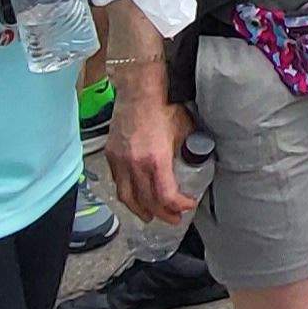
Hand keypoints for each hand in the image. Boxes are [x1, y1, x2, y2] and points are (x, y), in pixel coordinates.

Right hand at [105, 77, 196, 223]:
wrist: (139, 89)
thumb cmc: (163, 106)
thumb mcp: (184, 131)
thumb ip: (188, 151)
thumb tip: (196, 162)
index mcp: (156, 159)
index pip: (166, 196)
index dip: (178, 206)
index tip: (188, 205)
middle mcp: (135, 164)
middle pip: (147, 202)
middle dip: (162, 214)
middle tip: (173, 219)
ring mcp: (120, 160)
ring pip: (126, 196)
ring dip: (139, 210)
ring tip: (150, 216)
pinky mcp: (111, 154)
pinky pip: (117, 182)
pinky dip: (126, 194)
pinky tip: (134, 196)